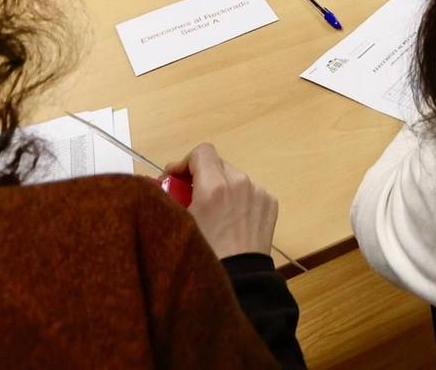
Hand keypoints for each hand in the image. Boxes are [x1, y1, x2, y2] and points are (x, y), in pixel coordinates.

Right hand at [167, 142, 279, 259]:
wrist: (240, 283)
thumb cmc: (202, 257)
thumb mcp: (177, 226)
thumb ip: (169, 198)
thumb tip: (165, 183)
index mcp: (215, 186)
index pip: (201, 152)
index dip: (184, 163)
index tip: (174, 179)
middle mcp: (240, 182)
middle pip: (217, 164)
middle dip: (201, 177)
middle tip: (189, 198)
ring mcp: (259, 192)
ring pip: (234, 178)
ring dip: (221, 188)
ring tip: (212, 214)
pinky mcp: (270, 203)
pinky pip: (250, 191)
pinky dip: (238, 199)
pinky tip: (231, 222)